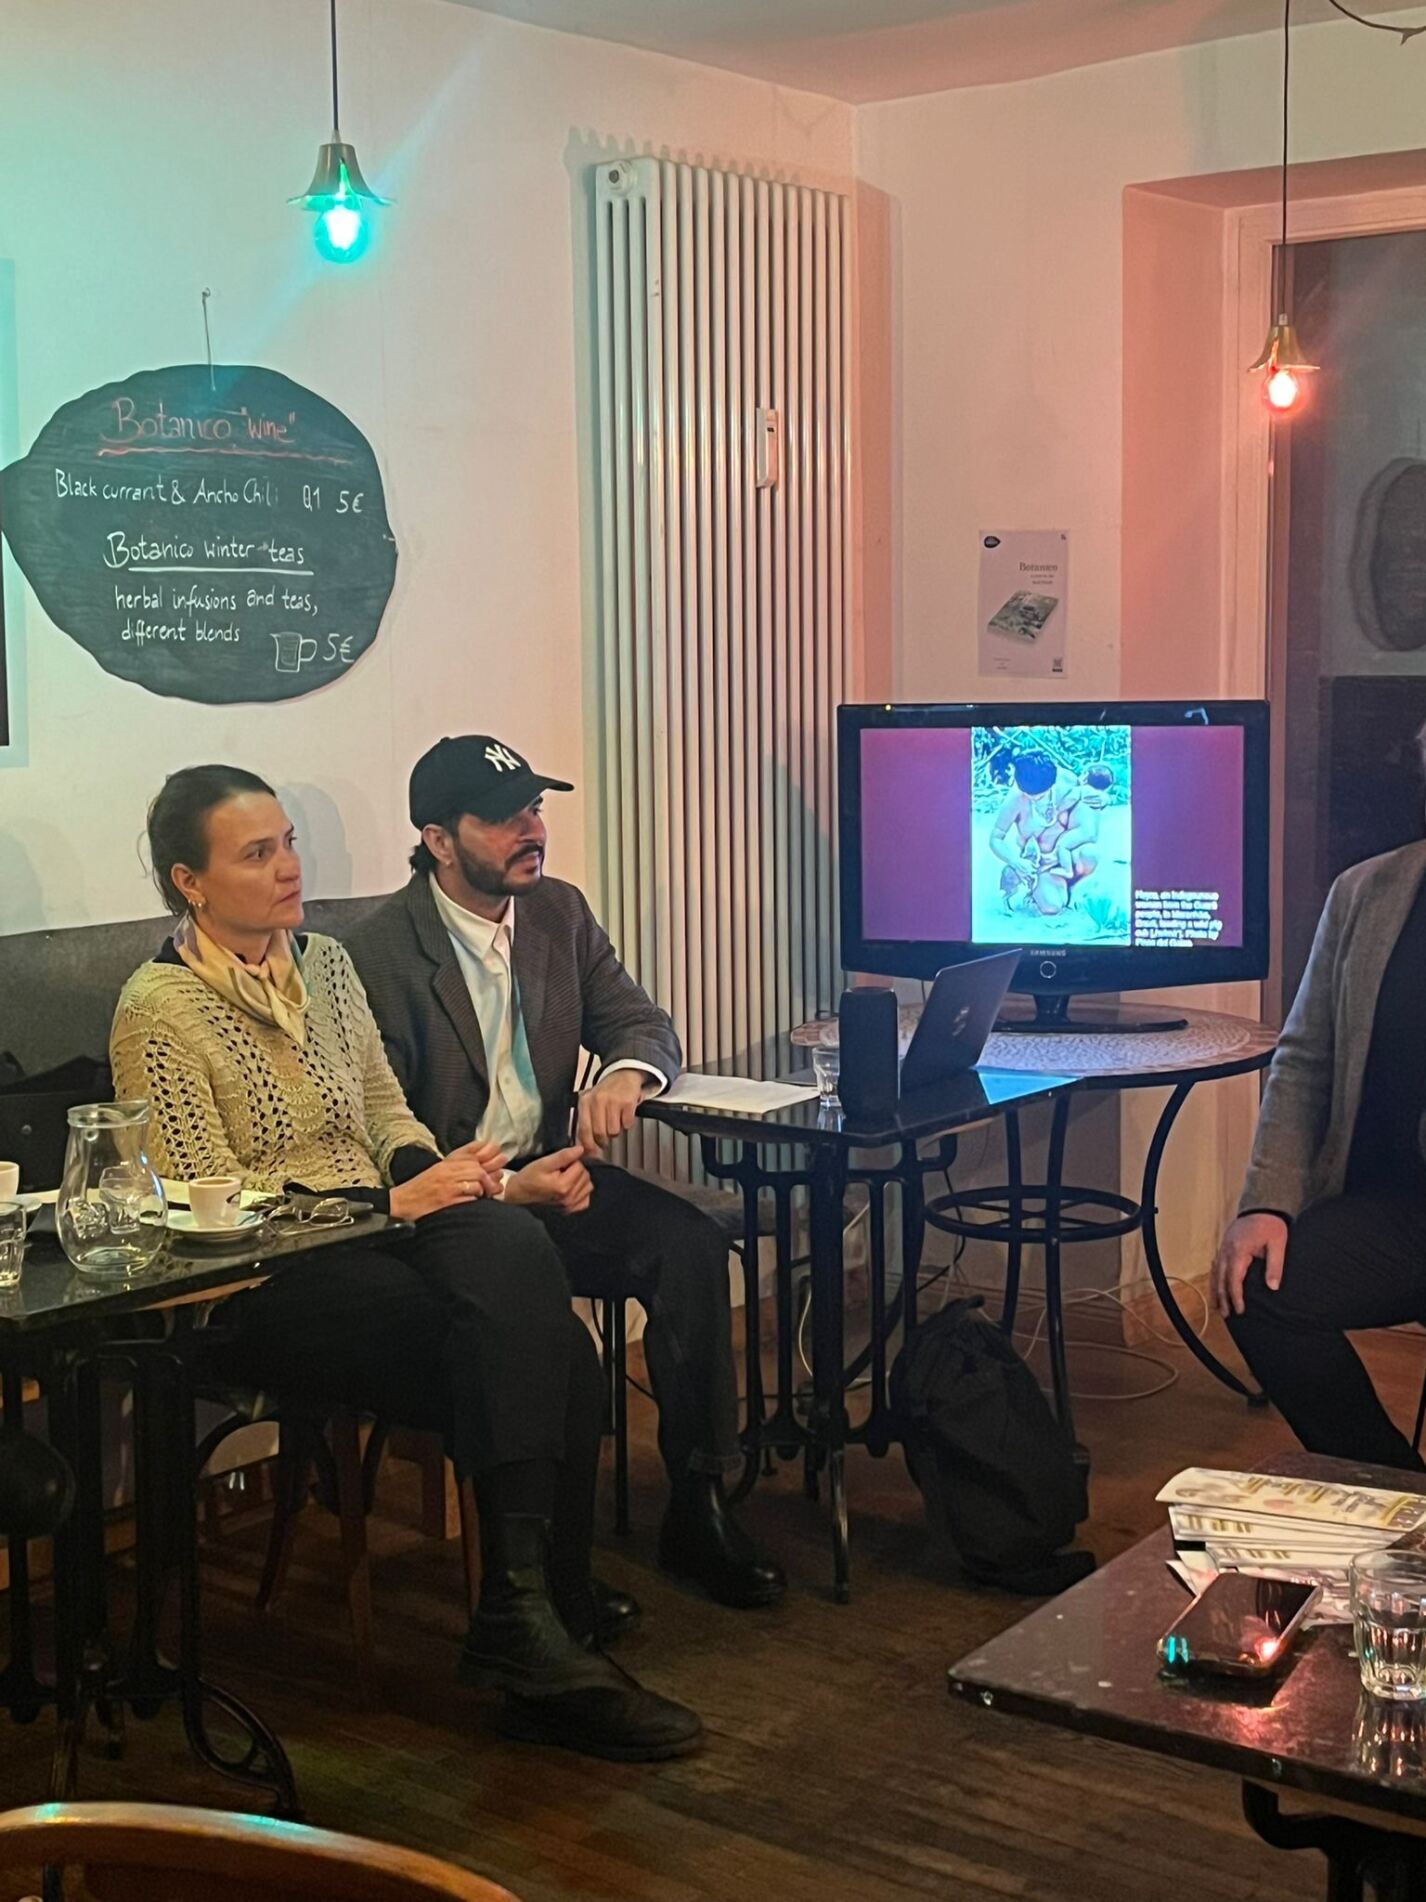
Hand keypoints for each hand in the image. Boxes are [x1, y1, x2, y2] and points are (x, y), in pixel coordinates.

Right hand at [390, 1140, 505, 1221]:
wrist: (401, 1203)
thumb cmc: (419, 1190)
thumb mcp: (436, 1172)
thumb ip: (455, 1168)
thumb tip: (477, 1168)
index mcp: (444, 1165)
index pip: (473, 1160)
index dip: (483, 1168)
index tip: (486, 1176)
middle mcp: (447, 1174)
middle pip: (477, 1171)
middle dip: (486, 1181)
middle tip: (487, 1190)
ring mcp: (447, 1188)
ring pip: (476, 1184)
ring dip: (481, 1192)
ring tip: (477, 1197)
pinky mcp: (446, 1202)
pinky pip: (469, 1200)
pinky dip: (473, 1203)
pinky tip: (469, 1205)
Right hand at [504, 1146, 593, 1215]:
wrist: (519, 1193)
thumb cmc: (530, 1176)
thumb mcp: (544, 1163)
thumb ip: (564, 1156)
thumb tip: (581, 1149)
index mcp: (563, 1186)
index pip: (579, 1166)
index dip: (570, 1161)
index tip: (558, 1164)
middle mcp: (569, 1198)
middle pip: (585, 1176)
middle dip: (575, 1170)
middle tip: (560, 1171)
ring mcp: (570, 1207)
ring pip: (588, 1186)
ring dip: (579, 1180)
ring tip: (565, 1179)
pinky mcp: (569, 1211)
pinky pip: (585, 1200)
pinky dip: (581, 1193)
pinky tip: (570, 1189)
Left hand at [575, 1071, 650, 1154]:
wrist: (623, 1075)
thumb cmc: (606, 1092)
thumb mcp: (590, 1103)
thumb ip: (585, 1123)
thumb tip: (583, 1147)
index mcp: (585, 1101)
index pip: (584, 1130)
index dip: (588, 1145)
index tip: (591, 1152)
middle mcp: (597, 1100)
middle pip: (600, 1133)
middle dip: (603, 1141)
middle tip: (605, 1139)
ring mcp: (613, 1101)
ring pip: (614, 1131)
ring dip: (616, 1131)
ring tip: (615, 1120)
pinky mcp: (627, 1102)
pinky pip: (627, 1125)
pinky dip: (627, 1124)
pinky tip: (624, 1115)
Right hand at [1212, 1213, 1288, 1318]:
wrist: (1262, 1206)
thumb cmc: (1271, 1225)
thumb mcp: (1278, 1244)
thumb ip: (1275, 1266)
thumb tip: (1272, 1287)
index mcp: (1238, 1251)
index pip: (1234, 1279)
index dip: (1236, 1296)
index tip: (1240, 1310)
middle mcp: (1226, 1250)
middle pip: (1221, 1278)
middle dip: (1223, 1298)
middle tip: (1226, 1314)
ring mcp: (1223, 1247)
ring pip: (1215, 1272)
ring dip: (1216, 1289)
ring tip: (1218, 1305)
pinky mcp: (1224, 1245)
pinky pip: (1216, 1265)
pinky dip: (1215, 1278)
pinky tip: (1216, 1286)